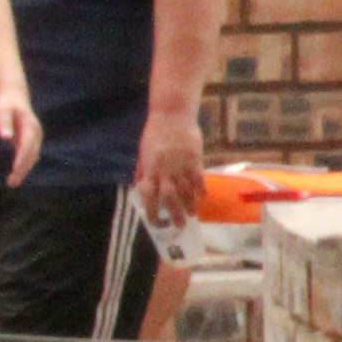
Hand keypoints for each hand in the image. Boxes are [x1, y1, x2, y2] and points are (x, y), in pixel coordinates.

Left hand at [0, 86, 40, 184]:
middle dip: (24, 169)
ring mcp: (36, 137)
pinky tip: (16, 171)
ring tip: (13, 181)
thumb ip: (3, 123)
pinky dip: (25, 164)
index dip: (21, 160)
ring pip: (33, 156)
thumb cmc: (5, 104)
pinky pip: (30, 155)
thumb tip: (5, 137)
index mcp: (30, 127)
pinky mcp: (32, 140)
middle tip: (12, 183)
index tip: (14, 172)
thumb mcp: (1, 111)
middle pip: (32, 155)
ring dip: (25, 169)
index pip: (27, 147)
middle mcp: (36, 134)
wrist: (14, 96)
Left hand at [134, 110, 203, 228]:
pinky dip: (201, 189)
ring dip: (189, 205)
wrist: (172, 115)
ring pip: (186, 191)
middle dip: (174, 214)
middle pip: (170, 198)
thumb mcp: (143, 152)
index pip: (149, 196)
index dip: (151, 211)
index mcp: (149, 170)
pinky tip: (203, 197)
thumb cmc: (155, 133)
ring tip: (192, 215)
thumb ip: (142, 170)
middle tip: (179, 226)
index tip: (155, 223)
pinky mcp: (195, 159)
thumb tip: (137, 185)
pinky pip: (198, 178)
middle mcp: (164, 171)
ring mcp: (181, 165)